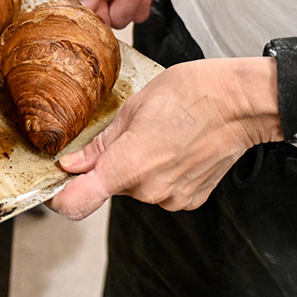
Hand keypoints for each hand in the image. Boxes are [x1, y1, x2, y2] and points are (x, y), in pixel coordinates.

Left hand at [48, 59, 278, 220]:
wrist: (242, 103)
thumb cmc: (192, 93)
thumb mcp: (134, 107)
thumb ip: (100, 144)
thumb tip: (72, 164)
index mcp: (129, 166)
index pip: (76, 203)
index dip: (57, 197)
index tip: (53, 185)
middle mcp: (149, 191)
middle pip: (109, 187)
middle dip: (109, 165)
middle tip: (128, 132)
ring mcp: (172, 199)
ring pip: (135, 187)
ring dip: (136, 167)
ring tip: (159, 135)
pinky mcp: (190, 200)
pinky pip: (160, 190)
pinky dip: (160, 173)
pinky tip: (175, 147)